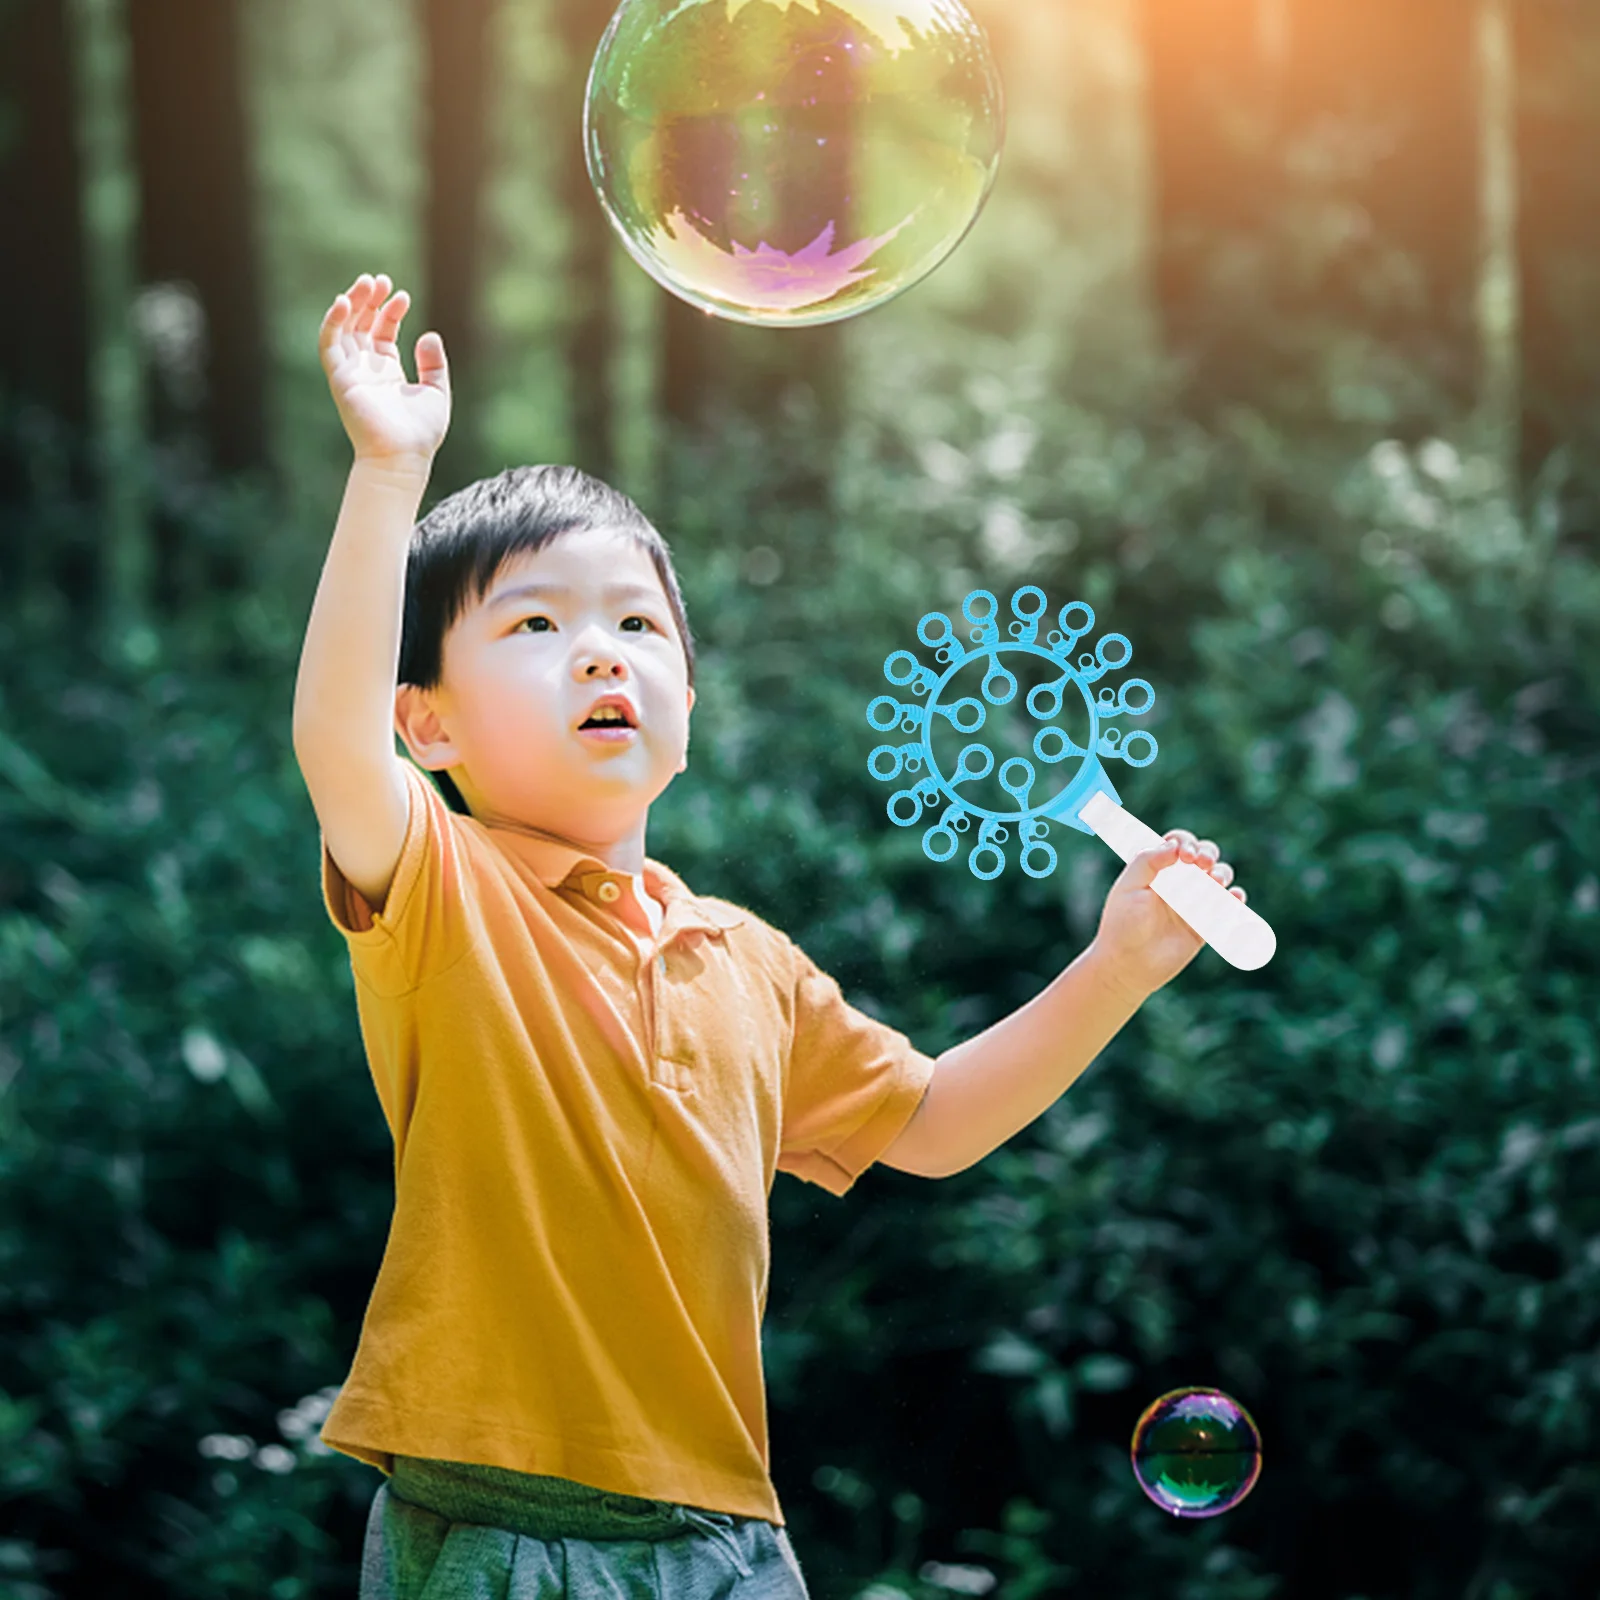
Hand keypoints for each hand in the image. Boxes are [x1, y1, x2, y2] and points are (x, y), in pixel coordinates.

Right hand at [319, 272, 450, 469]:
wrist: (403, 456)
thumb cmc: (420, 432)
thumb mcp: (436, 392)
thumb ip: (434, 364)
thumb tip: (428, 335)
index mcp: (387, 370)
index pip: (382, 331)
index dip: (390, 311)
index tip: (403, 296)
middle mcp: (366, 369)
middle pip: (360, 324)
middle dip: (368, 300)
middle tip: (380, 280)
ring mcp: (351, 372)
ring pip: (344, 328)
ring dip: (351, 303)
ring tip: (367, 283)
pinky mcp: (339, 378)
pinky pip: (329, 344)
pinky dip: (332, 322)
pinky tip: (344, 302)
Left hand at [1088, 828, 1247, 1000]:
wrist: (1129, 965)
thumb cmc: (1122, 925)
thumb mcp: (1128, 887)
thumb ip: (1147, 861)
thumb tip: (1173, 845)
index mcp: (1157, 869)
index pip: (1177, 844)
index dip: (1185, 843)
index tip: (1184, 855)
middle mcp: (1177, 882)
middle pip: (1204, 856)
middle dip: (1208, 854)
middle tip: (1202, 864)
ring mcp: (1193, 902)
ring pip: (1219, 877)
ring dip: (1222, 873)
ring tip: (1215, 882)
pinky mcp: (1205, 924)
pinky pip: (1227, 907)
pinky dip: (1236, 899)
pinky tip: (1234, 897)